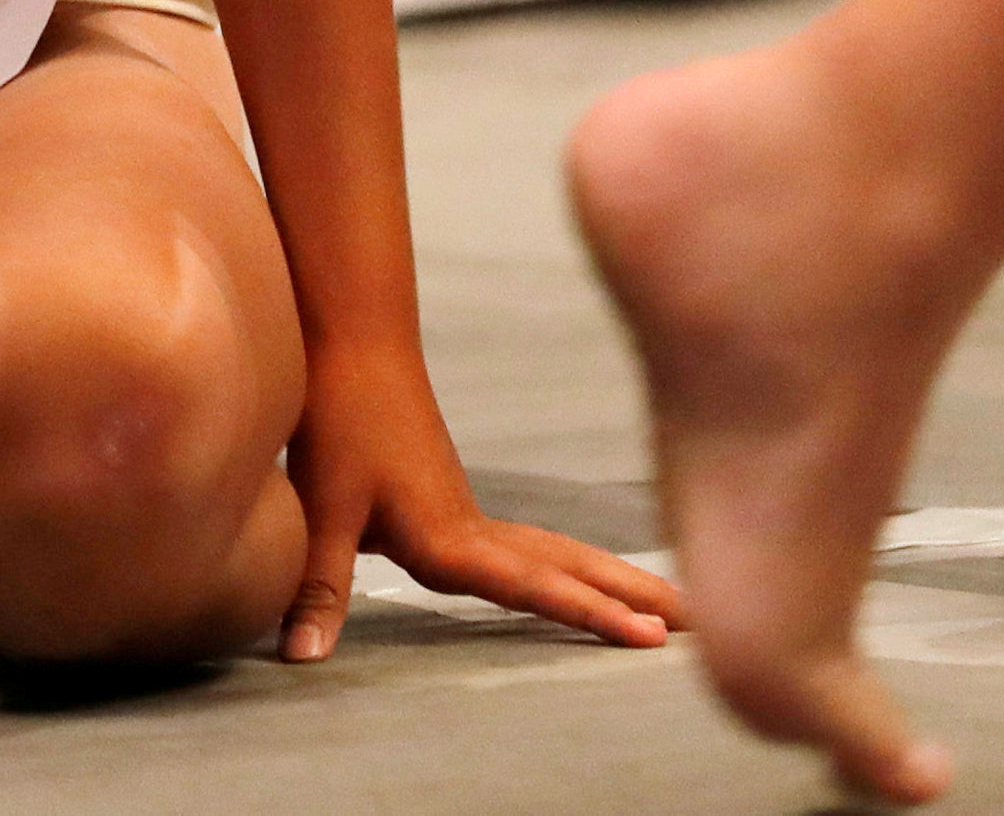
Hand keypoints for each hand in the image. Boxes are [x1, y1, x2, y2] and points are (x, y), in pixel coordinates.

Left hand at [278, 342, 683, 662]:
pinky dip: (567, 566)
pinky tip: (576, 577)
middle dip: (632, 599)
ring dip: (608, 580)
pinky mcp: (453, 505)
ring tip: (668, 606)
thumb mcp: (321, 510)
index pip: (534, 586)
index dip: (591, 615)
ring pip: (554, 553)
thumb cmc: (338, 422)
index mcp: (451, 538)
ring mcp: (468, 515)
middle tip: (704, 624)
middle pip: (568, 568)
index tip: (653, 639)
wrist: (352, 346)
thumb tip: (299, 657)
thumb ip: (319, 587)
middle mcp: (472, 530)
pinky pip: (528, 545)